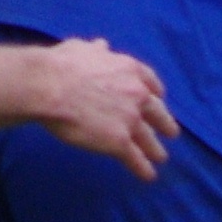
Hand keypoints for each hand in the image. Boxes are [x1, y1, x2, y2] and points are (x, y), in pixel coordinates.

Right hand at [33, 38, 178, 178]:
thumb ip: (96, 50)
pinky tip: (148, 175)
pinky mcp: (119, 142)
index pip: (151, 84)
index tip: (159, 99)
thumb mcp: (82, 49)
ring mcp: (131, 120)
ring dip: (156, 150)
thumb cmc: (61, 65)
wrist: (49, 87)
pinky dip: (143, 168)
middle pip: (158, 113)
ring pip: (149, 139)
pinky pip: (136, 158)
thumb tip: (102, 46)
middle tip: (171, 133)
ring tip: (160, 158)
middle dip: (165, 124)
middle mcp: (137, 95)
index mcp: (130, 70)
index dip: (156, 94)